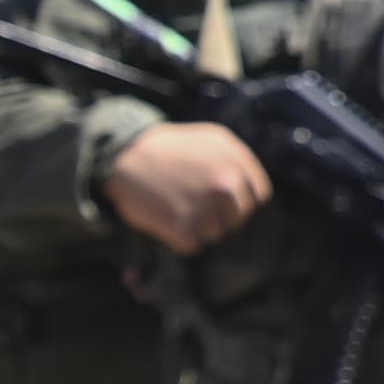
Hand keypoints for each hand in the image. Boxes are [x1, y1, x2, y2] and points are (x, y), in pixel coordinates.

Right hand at [104, 120, 273, 251]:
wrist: (124, 155)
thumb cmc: (171, 146)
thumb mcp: (213, 138)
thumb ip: (239, 160)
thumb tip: (257, 190)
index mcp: (236, 165)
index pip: (258, 198)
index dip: (242, 202)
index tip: (227, 202)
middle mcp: (225, 187)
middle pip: (239, 219)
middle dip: (223, 217)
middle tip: (199, 210)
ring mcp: (204, 208)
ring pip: (217, 235)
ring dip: (201, 230)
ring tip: (180, 212)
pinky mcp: (181, 228)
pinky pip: (193, 245)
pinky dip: (181, 239)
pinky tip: (169, 222)